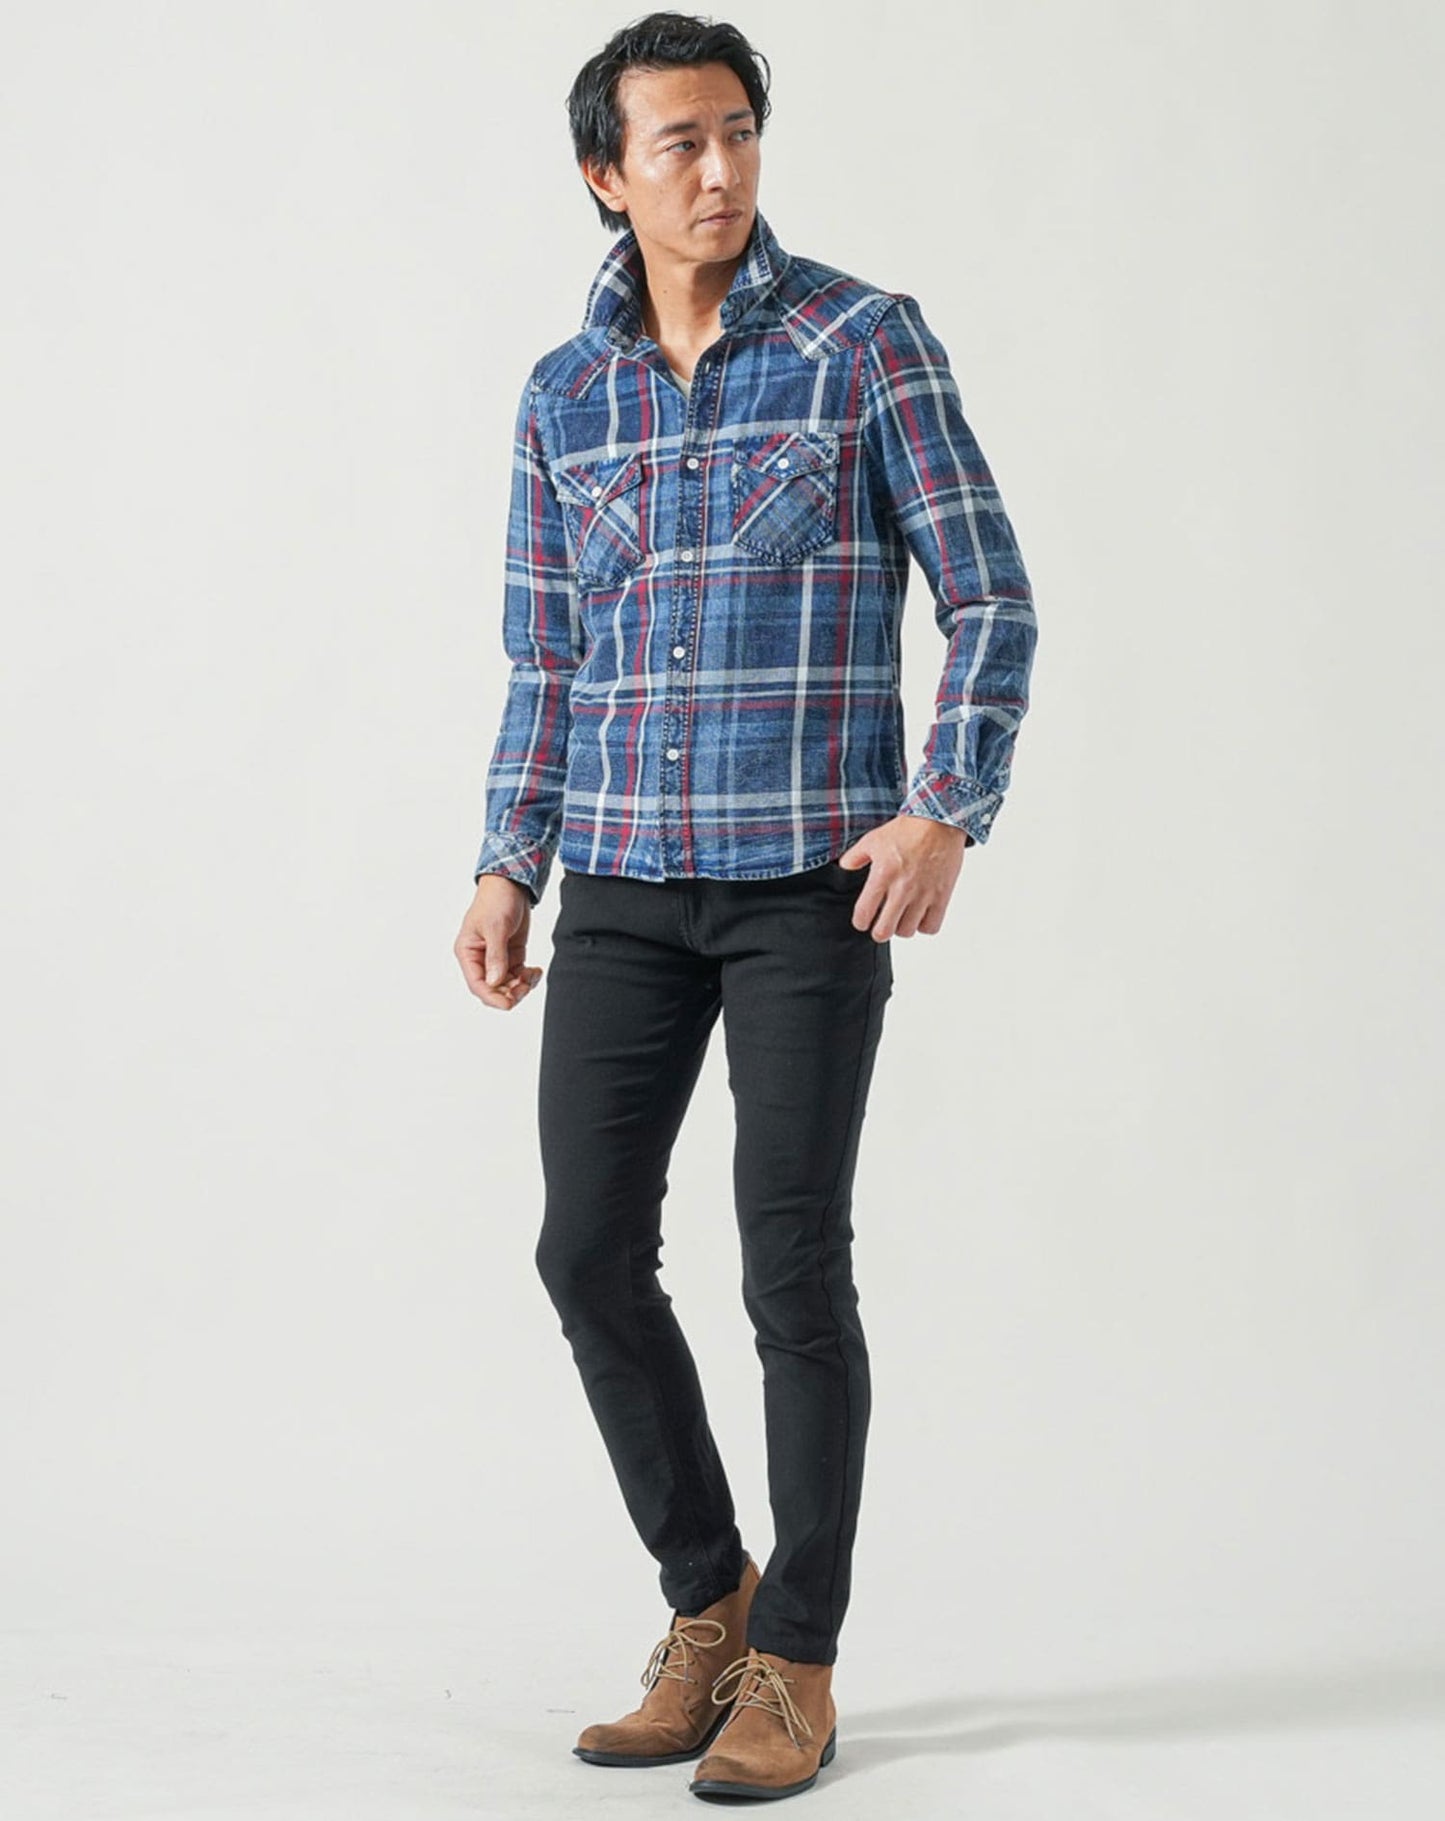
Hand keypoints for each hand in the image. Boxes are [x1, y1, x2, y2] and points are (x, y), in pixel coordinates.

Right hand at [455, 876, 543, 1009]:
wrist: (511, 884)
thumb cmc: (496, 900)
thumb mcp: (495, 927)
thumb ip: (495, 956)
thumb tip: (495, 982)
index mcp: (468, 952)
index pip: (477, 984)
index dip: (492, 997)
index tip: (508, 1004)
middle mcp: (480, 959)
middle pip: (493, 988)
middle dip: (510, 992)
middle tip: (525, 985)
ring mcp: (496, 958)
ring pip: (507, 985)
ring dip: (521, 986)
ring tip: (532, 974)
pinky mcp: (511, 955)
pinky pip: (518, 975)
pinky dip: (528, 977)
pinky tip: (536, 971)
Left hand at [836, 816, 969, 939]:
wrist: (939, 822)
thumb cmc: (908, 830)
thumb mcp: (873, 839)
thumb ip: (855, 856)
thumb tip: (844, 866)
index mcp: (882, 875)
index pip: (864, 913)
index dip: (860, 922)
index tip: (862, 921)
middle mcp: (902, 888)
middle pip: (884, 931)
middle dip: (879, 931)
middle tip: (881, 925)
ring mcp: (923, 894)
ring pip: (907, 931)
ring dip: (901, 927)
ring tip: (901, 918)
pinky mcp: (942, 896)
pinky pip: (931, 927)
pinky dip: (924, 925)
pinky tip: (920, 915)